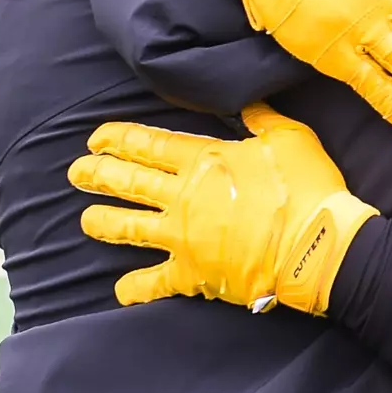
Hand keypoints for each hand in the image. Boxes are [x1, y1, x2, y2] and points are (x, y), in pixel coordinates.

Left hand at [68, 104, 378, 313]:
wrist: (315, 245)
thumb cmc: (306, 187)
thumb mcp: (290, 137)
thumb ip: (262, 118)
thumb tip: (246, 102)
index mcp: (204, 161)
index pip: (150, 145)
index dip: (119, 139)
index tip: (96, 138)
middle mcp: (184, 197)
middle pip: (130, 182)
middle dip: (98, 175)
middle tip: (76, 172)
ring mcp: (183, 237)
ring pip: (130, 227)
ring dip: (104, 222)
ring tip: (86, 220)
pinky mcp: (192, 273)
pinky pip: (155, 282)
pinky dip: (135, 288)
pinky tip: (120, 290)